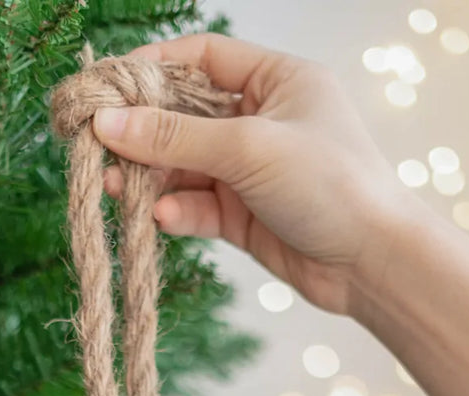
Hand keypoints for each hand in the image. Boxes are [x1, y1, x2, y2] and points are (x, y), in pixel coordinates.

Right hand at [93, 32, 411, 316]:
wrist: (372, 263)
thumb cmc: (330, 184)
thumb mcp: (248, 148)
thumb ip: (175, 137)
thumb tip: (108, 122)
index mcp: (276, 80)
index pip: (201, 58)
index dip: (151, 69)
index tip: (105, 88)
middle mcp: (263, 120)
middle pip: (184, 115)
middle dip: (142, 132)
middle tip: (96, 145)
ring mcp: (252, 171)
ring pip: (185, 166)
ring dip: (150, 177)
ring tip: (116, 187)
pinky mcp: (245, 217)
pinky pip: (198, 206)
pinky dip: (177, 211)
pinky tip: (161, 218)